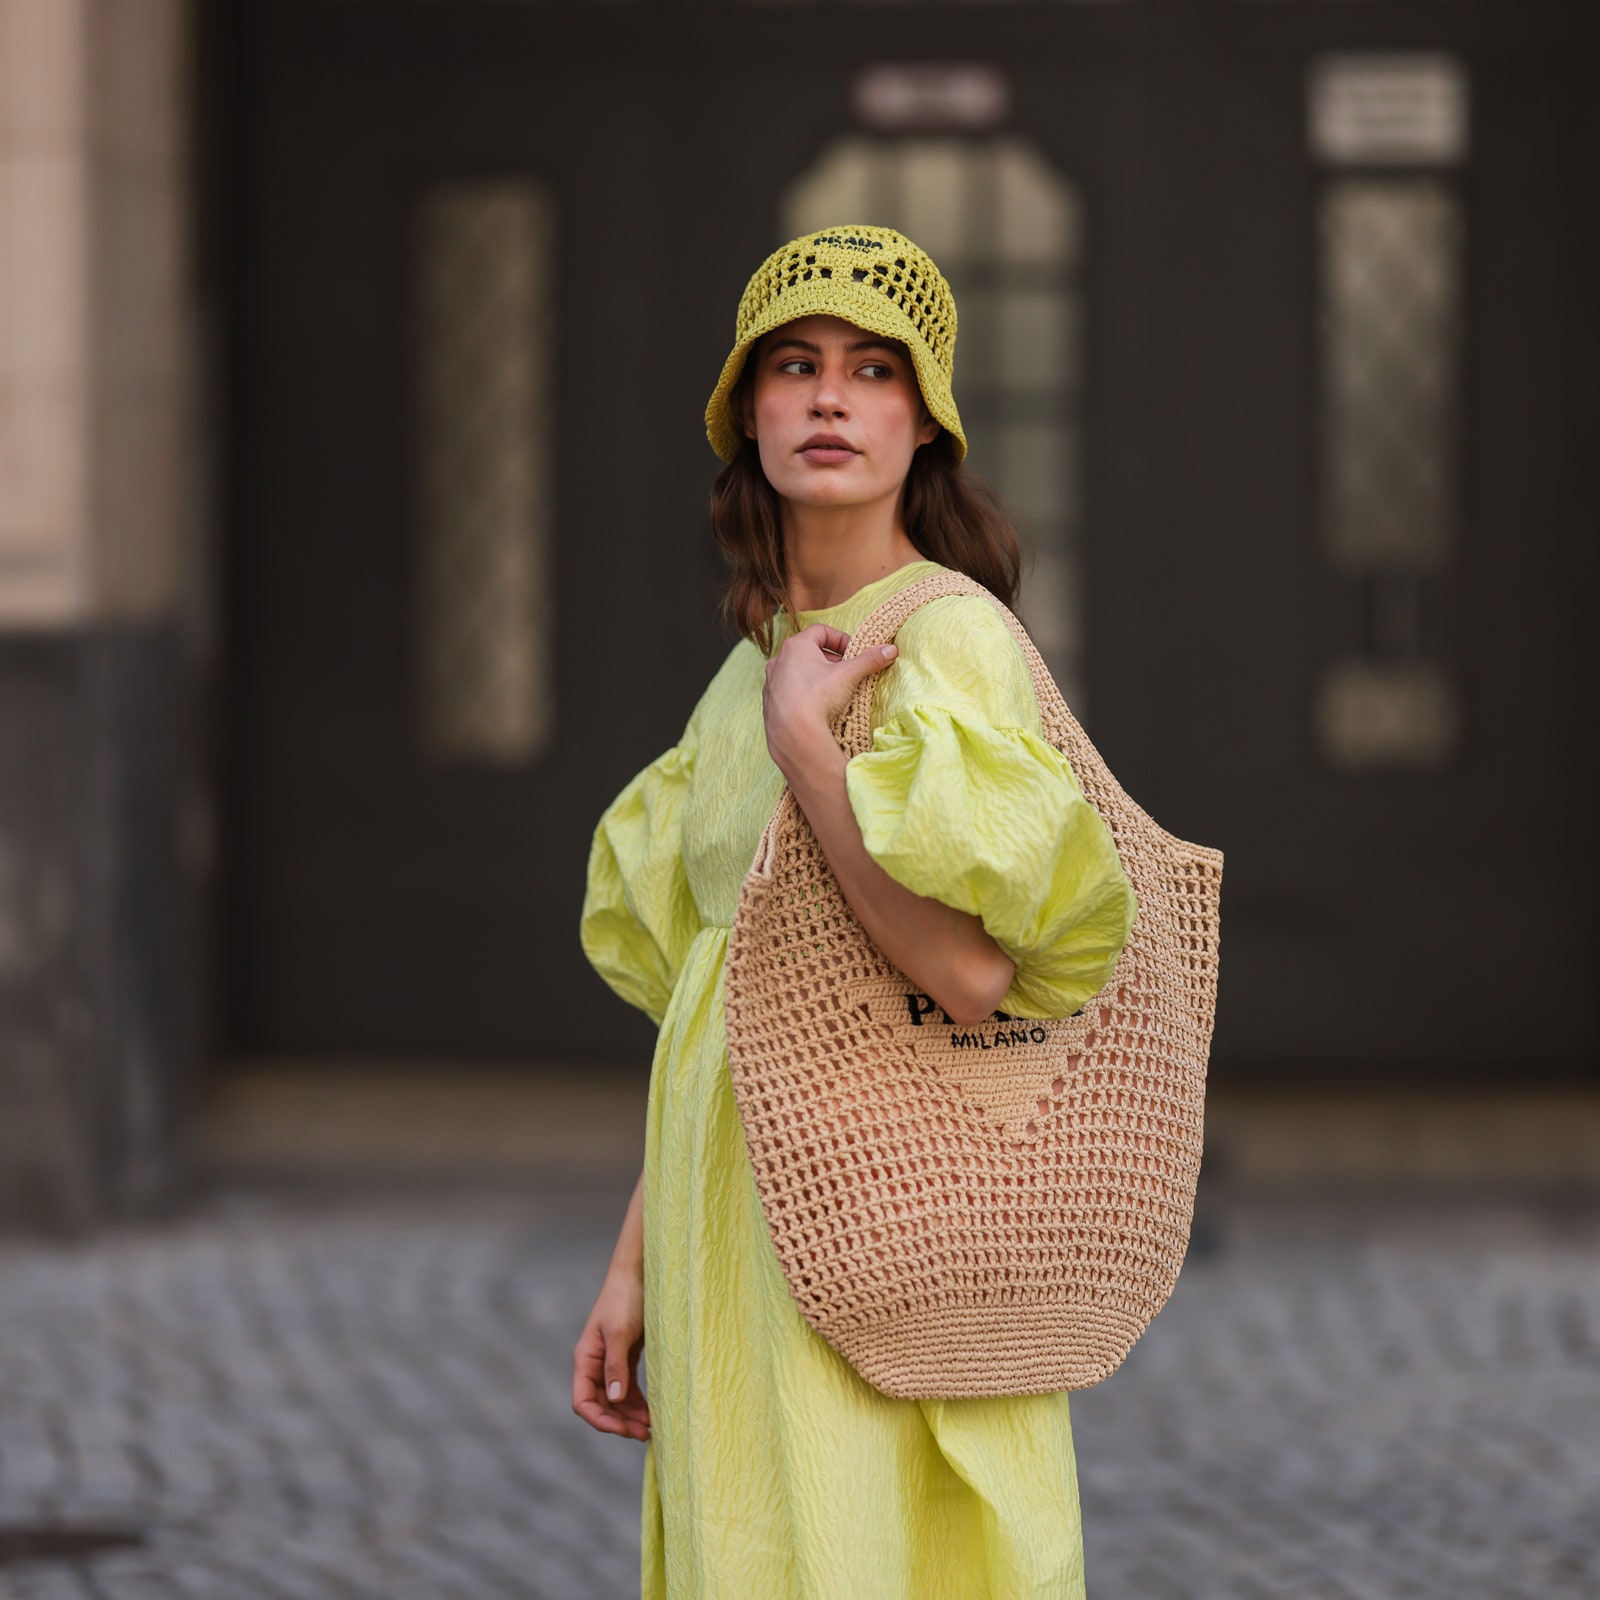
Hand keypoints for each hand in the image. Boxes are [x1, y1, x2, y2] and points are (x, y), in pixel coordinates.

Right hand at [572, 1267, 649, 1441]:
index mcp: (586, 1359)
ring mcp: (611, 1362)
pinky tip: (651, 1412)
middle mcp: (595, 1364)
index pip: (583, 1401)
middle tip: (644, 1434)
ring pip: (616, 1400)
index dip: (600, 1420)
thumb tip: (614, 1399)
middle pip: (601, 1405)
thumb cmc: (625, 1298)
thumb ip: (616, 1366)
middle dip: (619, 1422)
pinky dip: (638, 1402)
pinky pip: (629, 1388)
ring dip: (630, 1415)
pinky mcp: (626, 1357)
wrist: (639, 1273)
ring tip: (650, 1428)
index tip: (621, 1429)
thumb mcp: (620, 1332)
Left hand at [762, 624, 897, 778]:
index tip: (854, 653)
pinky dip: (804, 694)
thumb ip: (869, 660)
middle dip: (831, 661)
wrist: (793, 735)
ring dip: (817, 677)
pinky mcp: (770, 703)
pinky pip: (789, 692)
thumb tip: (891, 650)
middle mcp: (779, 660)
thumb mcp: (848, 675)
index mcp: (795, 646)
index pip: (821, 631)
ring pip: (798, 672)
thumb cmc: (818, 696)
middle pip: (809, 652)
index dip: (841, 639)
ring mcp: (771, 682)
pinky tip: (816, 708)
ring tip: (834, 692)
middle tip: (848, 674)